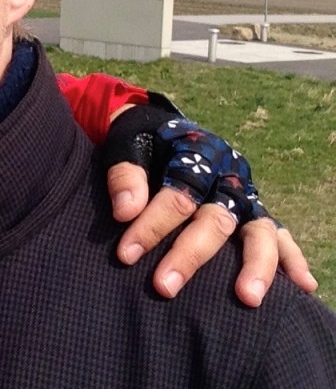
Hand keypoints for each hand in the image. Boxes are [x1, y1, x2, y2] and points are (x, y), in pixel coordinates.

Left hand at [104, 112, 317, 306]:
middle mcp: (228, 176)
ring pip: (258, 231)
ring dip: (256, 266)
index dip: (151, 226)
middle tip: (164, 287)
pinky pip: (280, 236)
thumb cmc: (141, 143)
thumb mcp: (125, 146)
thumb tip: (126, 211)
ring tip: (248, 298)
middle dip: (190, 255)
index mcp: (197, 155)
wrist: (162, 132)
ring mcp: (245, 197)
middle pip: (215, 219)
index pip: (177, 195)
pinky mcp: (255, 213)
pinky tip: (303, 287)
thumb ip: (125, 175)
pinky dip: (293, 260)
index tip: (125, 254)